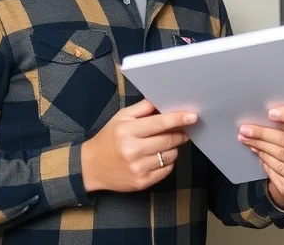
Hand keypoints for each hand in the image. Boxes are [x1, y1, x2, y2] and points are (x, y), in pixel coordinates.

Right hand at [81, 99, 195, 192]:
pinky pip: (167, 169)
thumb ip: (142, 108)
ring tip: (165, 144)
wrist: (90, 167)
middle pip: (168, 140)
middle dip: (180, 133)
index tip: (193, 116)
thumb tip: (163, 101)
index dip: (178, 119)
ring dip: (173, 148)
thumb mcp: (120, 118)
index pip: (159, 123)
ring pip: (170, 155)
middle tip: (184, 129)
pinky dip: (168, 162)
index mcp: (127, 131)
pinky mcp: (142, 182)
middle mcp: (132, 150)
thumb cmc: (108, 139)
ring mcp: (138, 168)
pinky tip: (159, 157)